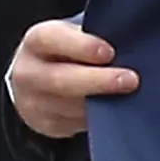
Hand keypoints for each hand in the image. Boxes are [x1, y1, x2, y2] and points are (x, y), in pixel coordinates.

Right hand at [5, 17, 138, 137]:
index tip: (109, 52)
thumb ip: (92, 35)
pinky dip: (99, 118)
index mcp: (36, 42)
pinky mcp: (47, 125)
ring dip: (104, 103)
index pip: (52, 39)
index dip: (81, 46)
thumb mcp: (71, 35)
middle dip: (99, 80)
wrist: (34, 82)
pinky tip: (117, 110)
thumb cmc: (65, 52)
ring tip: (130, 95)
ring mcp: (34, 103)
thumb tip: (126, 39)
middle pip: (61, 80)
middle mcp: (28, 73)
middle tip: (131, 80)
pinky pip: (76, 124)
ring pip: (71, 107)